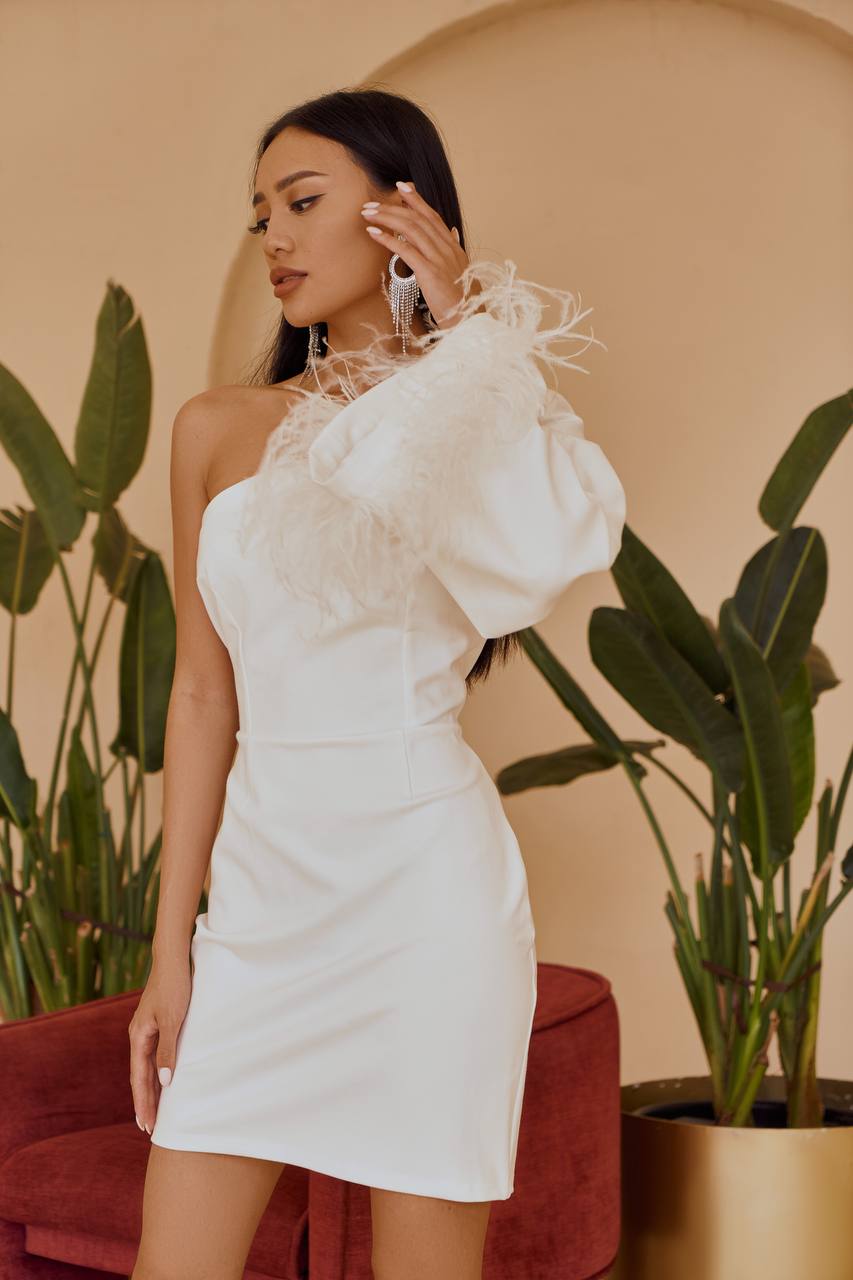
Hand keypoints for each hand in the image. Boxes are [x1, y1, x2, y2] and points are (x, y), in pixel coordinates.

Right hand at [128, 952, 191, 1135]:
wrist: (173, 958)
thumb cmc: (174, 986)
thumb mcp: (173, 1019)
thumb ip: (168, 1050)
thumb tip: (165, 1083)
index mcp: (139, 1037)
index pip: (139, 1078)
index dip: (144, 1102)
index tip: (147, 1125)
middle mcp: (139, 1035)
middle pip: (141, 1076)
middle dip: (145, 1101)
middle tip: (150, 1128)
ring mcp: (148, 1029)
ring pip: (148, 1066)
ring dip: (151, 1088)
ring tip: (156, 1110)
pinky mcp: (158, 1023)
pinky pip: (155, 1055)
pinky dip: (158, 1071)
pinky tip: (164, 1078)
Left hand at [361, 181, 475, 328]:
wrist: (469, 320)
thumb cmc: (462, 300)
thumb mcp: (461, 270)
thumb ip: (454, 249)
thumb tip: (452, 232)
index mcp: (453, 247)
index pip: (433, 217)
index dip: (417, 200)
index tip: (402, 186)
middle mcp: (447, 249)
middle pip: (418, 219)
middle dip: (393, 208)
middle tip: (372, 203)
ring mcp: (439, 259)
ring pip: (411, 229)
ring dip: (387, 218)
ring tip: (368, 214)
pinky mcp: (430, 273)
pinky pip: (406, 250)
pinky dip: (388, 239)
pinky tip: (374, 233)